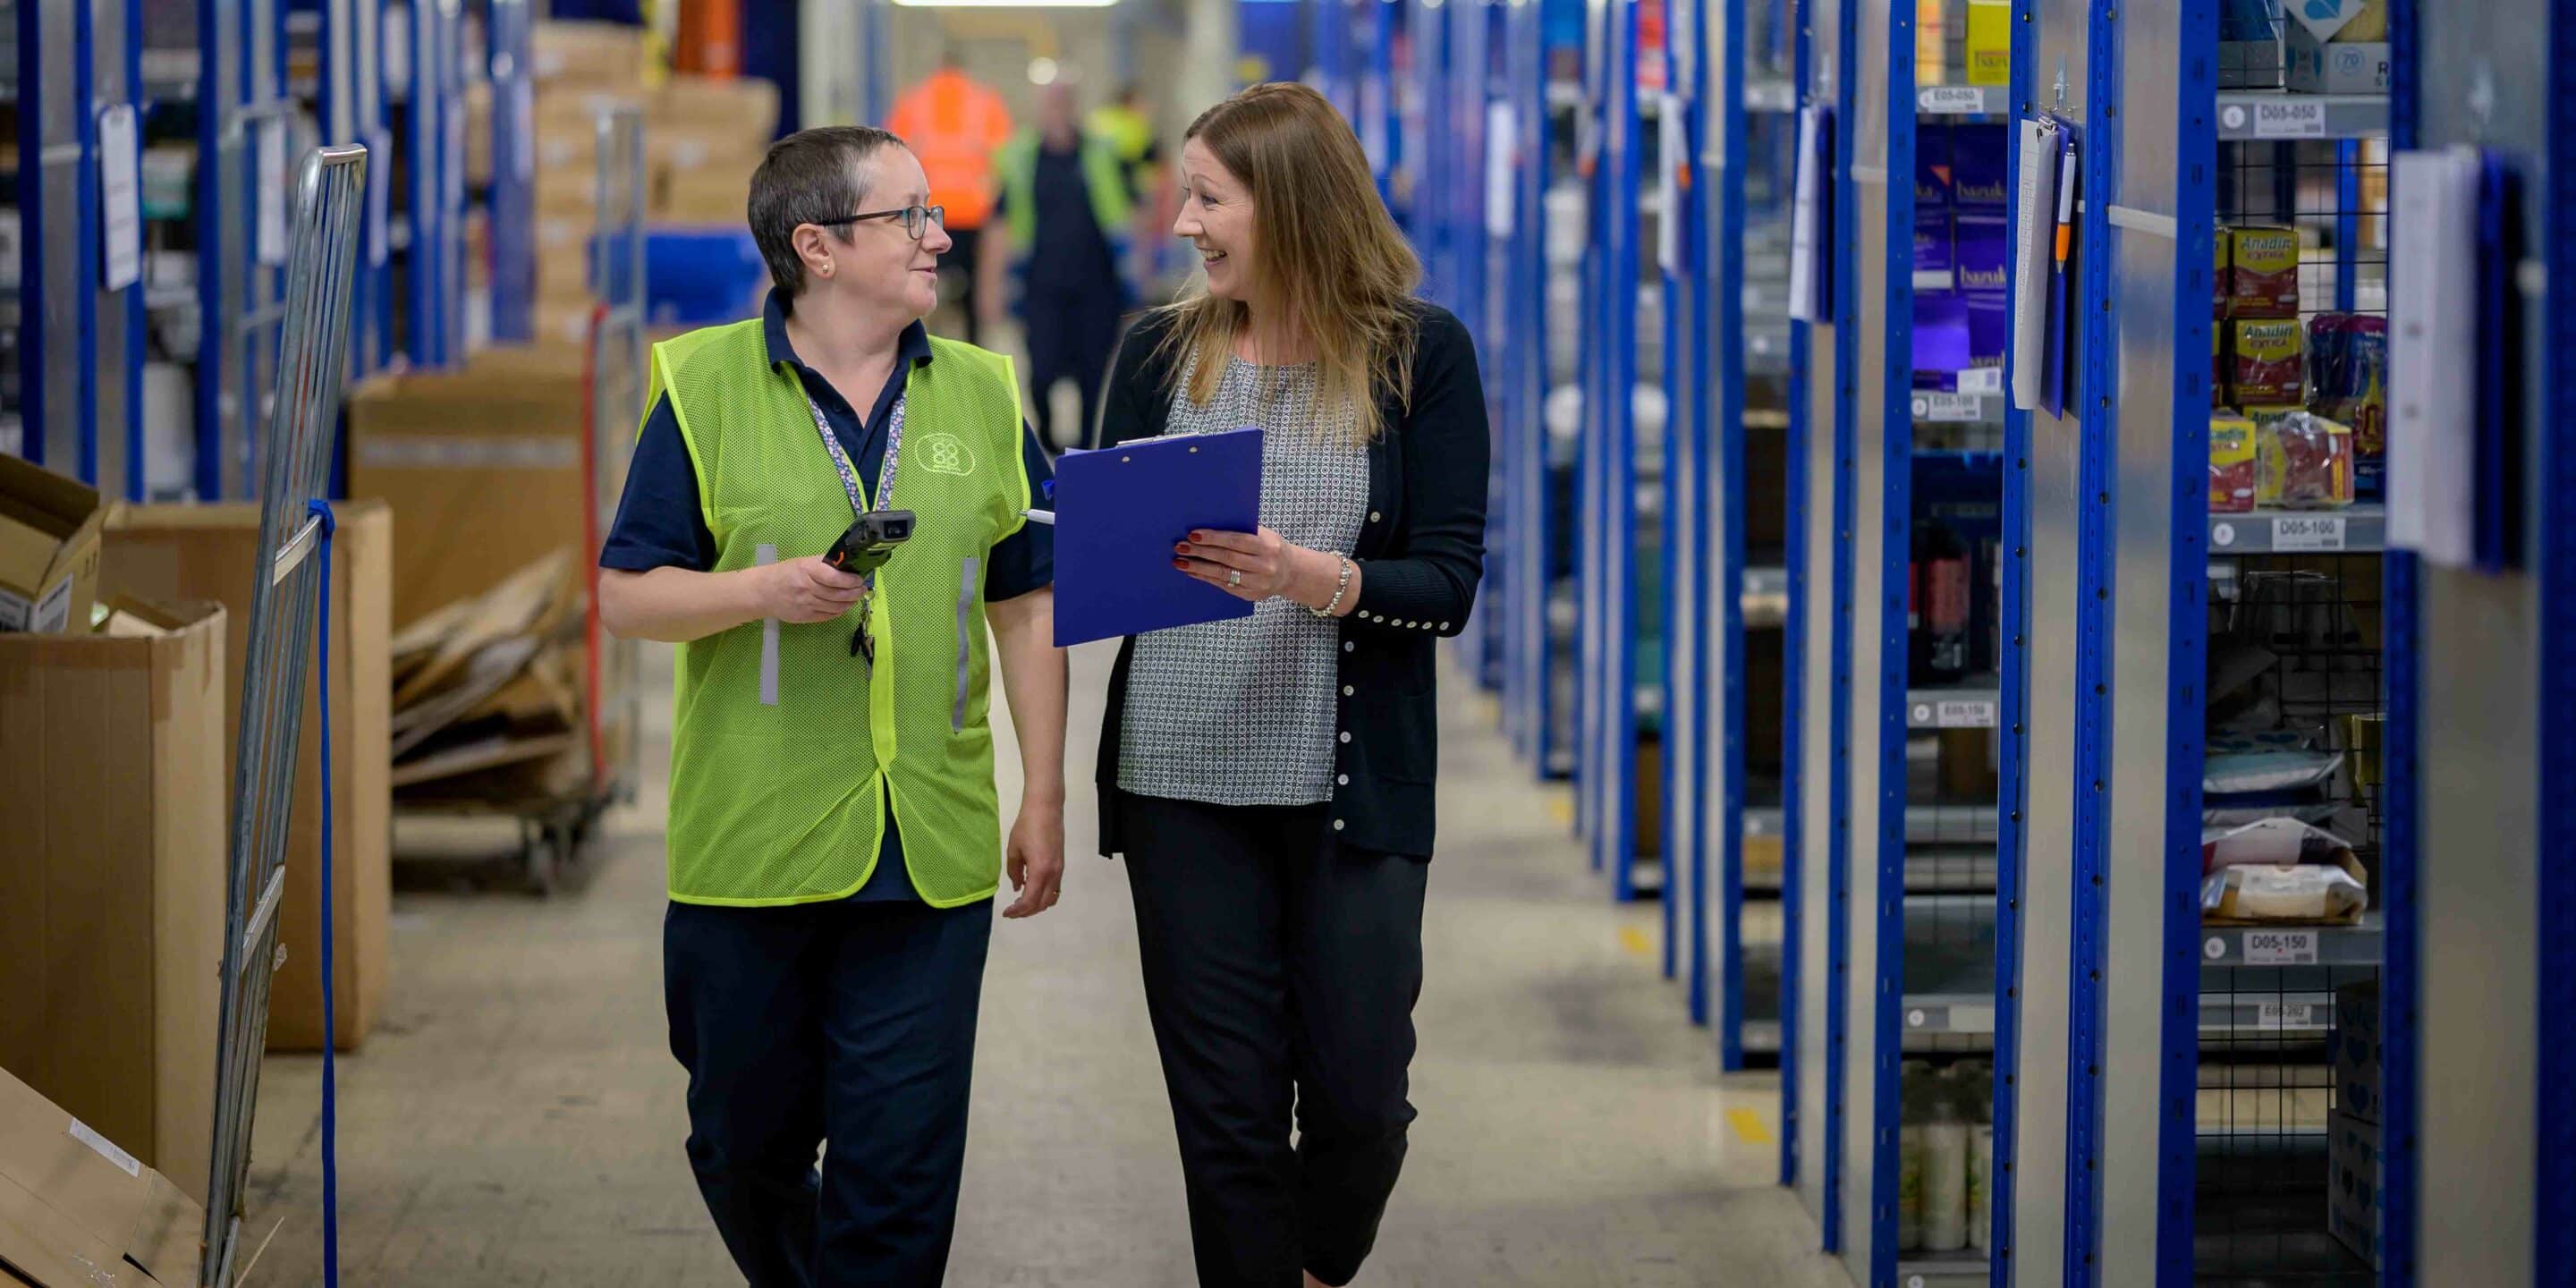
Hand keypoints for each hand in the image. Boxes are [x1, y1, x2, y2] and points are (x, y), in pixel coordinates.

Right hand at [758, 556, 867, 623]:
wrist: (763, 592)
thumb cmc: (786, 573)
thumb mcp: (803, 562)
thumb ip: (824, 564)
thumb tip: (848, 566)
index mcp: (806, 570)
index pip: (833, 577)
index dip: (849, 580)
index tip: (859, 579)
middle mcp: (806, 588)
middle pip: (837, 594)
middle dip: (855, 592)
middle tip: (862, 588)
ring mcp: (806, 605)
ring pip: (836, 606)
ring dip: (850, 602)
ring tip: (855, 597)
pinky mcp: (805, 617)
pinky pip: (828, 616)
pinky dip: (840, 611)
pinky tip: (844, 605)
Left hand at [1001, 800, 1064, 918]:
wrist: (1046, 809)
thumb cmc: (1026, 826)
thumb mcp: (1013, 849)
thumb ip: (1014, 872)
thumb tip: (1017, 887)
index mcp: (1039, 871)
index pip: (1029, 901)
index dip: (1017, 911)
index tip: (1006, 913)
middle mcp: (1053, 874)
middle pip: (1042, 904)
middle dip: (1027, 912)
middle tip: (1013, 911)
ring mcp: (1059, 870)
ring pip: (1051, 898)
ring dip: (1037, 905)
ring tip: (1023, 903)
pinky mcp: (1061, 865)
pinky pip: (1055, 888)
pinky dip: (1044, 895)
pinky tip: (1032, 889)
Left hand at [1174, 527, 1330, 604]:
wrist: (1290, 572)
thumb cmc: (1271, 547)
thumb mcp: (1264, 535)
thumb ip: (1242, 531)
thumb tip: (1208, 526)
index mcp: (1268, 546)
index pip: (1236, 541)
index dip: (1213, 538)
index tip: (1193, 534)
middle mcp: (1264, 565)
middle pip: (1226, 558)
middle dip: (1201, 552)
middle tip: (1180, 547)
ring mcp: (1258, 583)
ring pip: (1223, 574)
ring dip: (1198, 568)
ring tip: (1180, 562)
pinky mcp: (1251, 595)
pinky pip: (1224, 586)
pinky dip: (1206, 578)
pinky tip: (1193, 572)